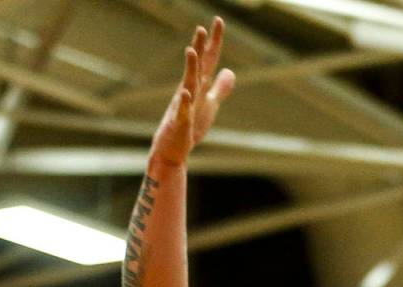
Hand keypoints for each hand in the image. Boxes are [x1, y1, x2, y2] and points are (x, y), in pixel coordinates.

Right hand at [151, 17, 234, 166]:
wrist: (173, 149)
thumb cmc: (190, 126)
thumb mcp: (209, 104)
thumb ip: (220, 87)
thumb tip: (230, 71)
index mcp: (199, 86)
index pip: (208, 60)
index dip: (214, 42)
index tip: (218, 20)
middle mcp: (190, 91)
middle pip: (197, 67)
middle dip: (199, 48)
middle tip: (202, 28)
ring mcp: (184, 106)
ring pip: (188, 85)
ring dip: (190, 69)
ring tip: (192, 51)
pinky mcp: (181, 123)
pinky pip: (183, 112)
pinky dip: (184, 103)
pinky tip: (185, 93)